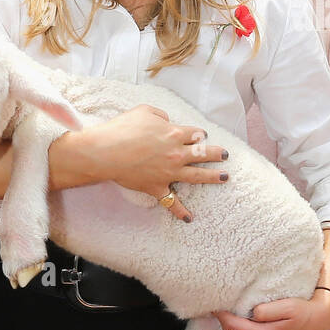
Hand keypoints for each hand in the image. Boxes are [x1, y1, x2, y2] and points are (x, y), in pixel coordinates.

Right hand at [86, 106, 228, 220]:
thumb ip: (160, 115)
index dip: (200, 134)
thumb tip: (168, 121)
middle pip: (203, 153)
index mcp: (174, 133)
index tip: (201, 136)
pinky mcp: (157, 187)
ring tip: (224, 177)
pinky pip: (171, 202)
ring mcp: (168, 172)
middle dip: (216, 153)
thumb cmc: (122, 129)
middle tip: (225, 155)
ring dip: (213, 177)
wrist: (105, 152)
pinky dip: (180, 212)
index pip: (195, 134)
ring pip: (197, 175)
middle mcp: (176, 153)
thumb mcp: (143, 111)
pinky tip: (189, 218)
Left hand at [210, 293, 329, 329]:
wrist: (316, 325)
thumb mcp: (287, 306)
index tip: (214, 304)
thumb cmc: (301, 312)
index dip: (222, 313)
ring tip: (216, 321)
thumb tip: (250, 313)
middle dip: (222, 320)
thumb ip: (265, 310)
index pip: (233, 324)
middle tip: (216, 308)